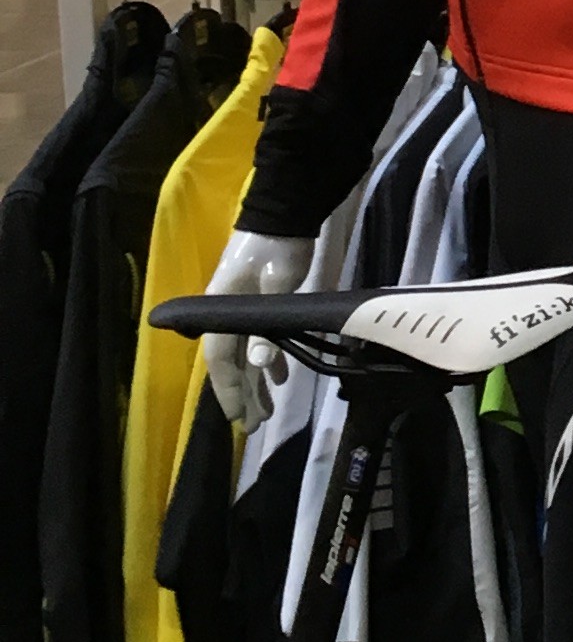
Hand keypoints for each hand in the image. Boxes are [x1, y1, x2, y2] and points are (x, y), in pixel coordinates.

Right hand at [202, 229, 308, 430]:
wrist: (284, 215)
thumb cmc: (277, 249)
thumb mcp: (273, 286)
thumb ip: (265, 325)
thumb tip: (259, 364)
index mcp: (221, 312)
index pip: (220, 361)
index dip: (229, 391)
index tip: (238, 418)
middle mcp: (226, 316)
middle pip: (231, 364)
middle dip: (242, 395)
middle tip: (254, 426)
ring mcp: (242, 311)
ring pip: (245, 355)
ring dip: (255, 383)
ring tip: (267, 412)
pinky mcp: (260, 305)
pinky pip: (260, 341)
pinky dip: (270, 360)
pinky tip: (280, 378)